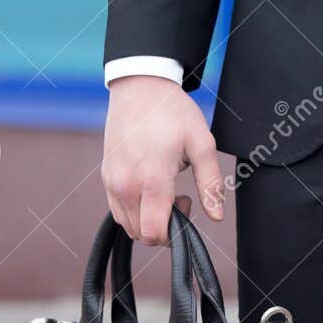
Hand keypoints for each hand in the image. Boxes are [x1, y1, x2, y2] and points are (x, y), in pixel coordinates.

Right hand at [102, 75, 225, 245]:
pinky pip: (118, 210)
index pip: (154, 233)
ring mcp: (112, 182)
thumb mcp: (201, 142)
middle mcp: (125, 185)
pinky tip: (149, 184)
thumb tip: (217, 217)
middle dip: (164, 226)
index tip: (187, 208)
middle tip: (182, 196)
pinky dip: (135, 209)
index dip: (173, 235)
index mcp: (151, 179)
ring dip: (148, 218)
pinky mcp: (105, 177)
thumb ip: (210, 183)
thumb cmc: (172, 111)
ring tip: (166, 189)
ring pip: (128, 225)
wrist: (140, 86)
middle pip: (142, 233)